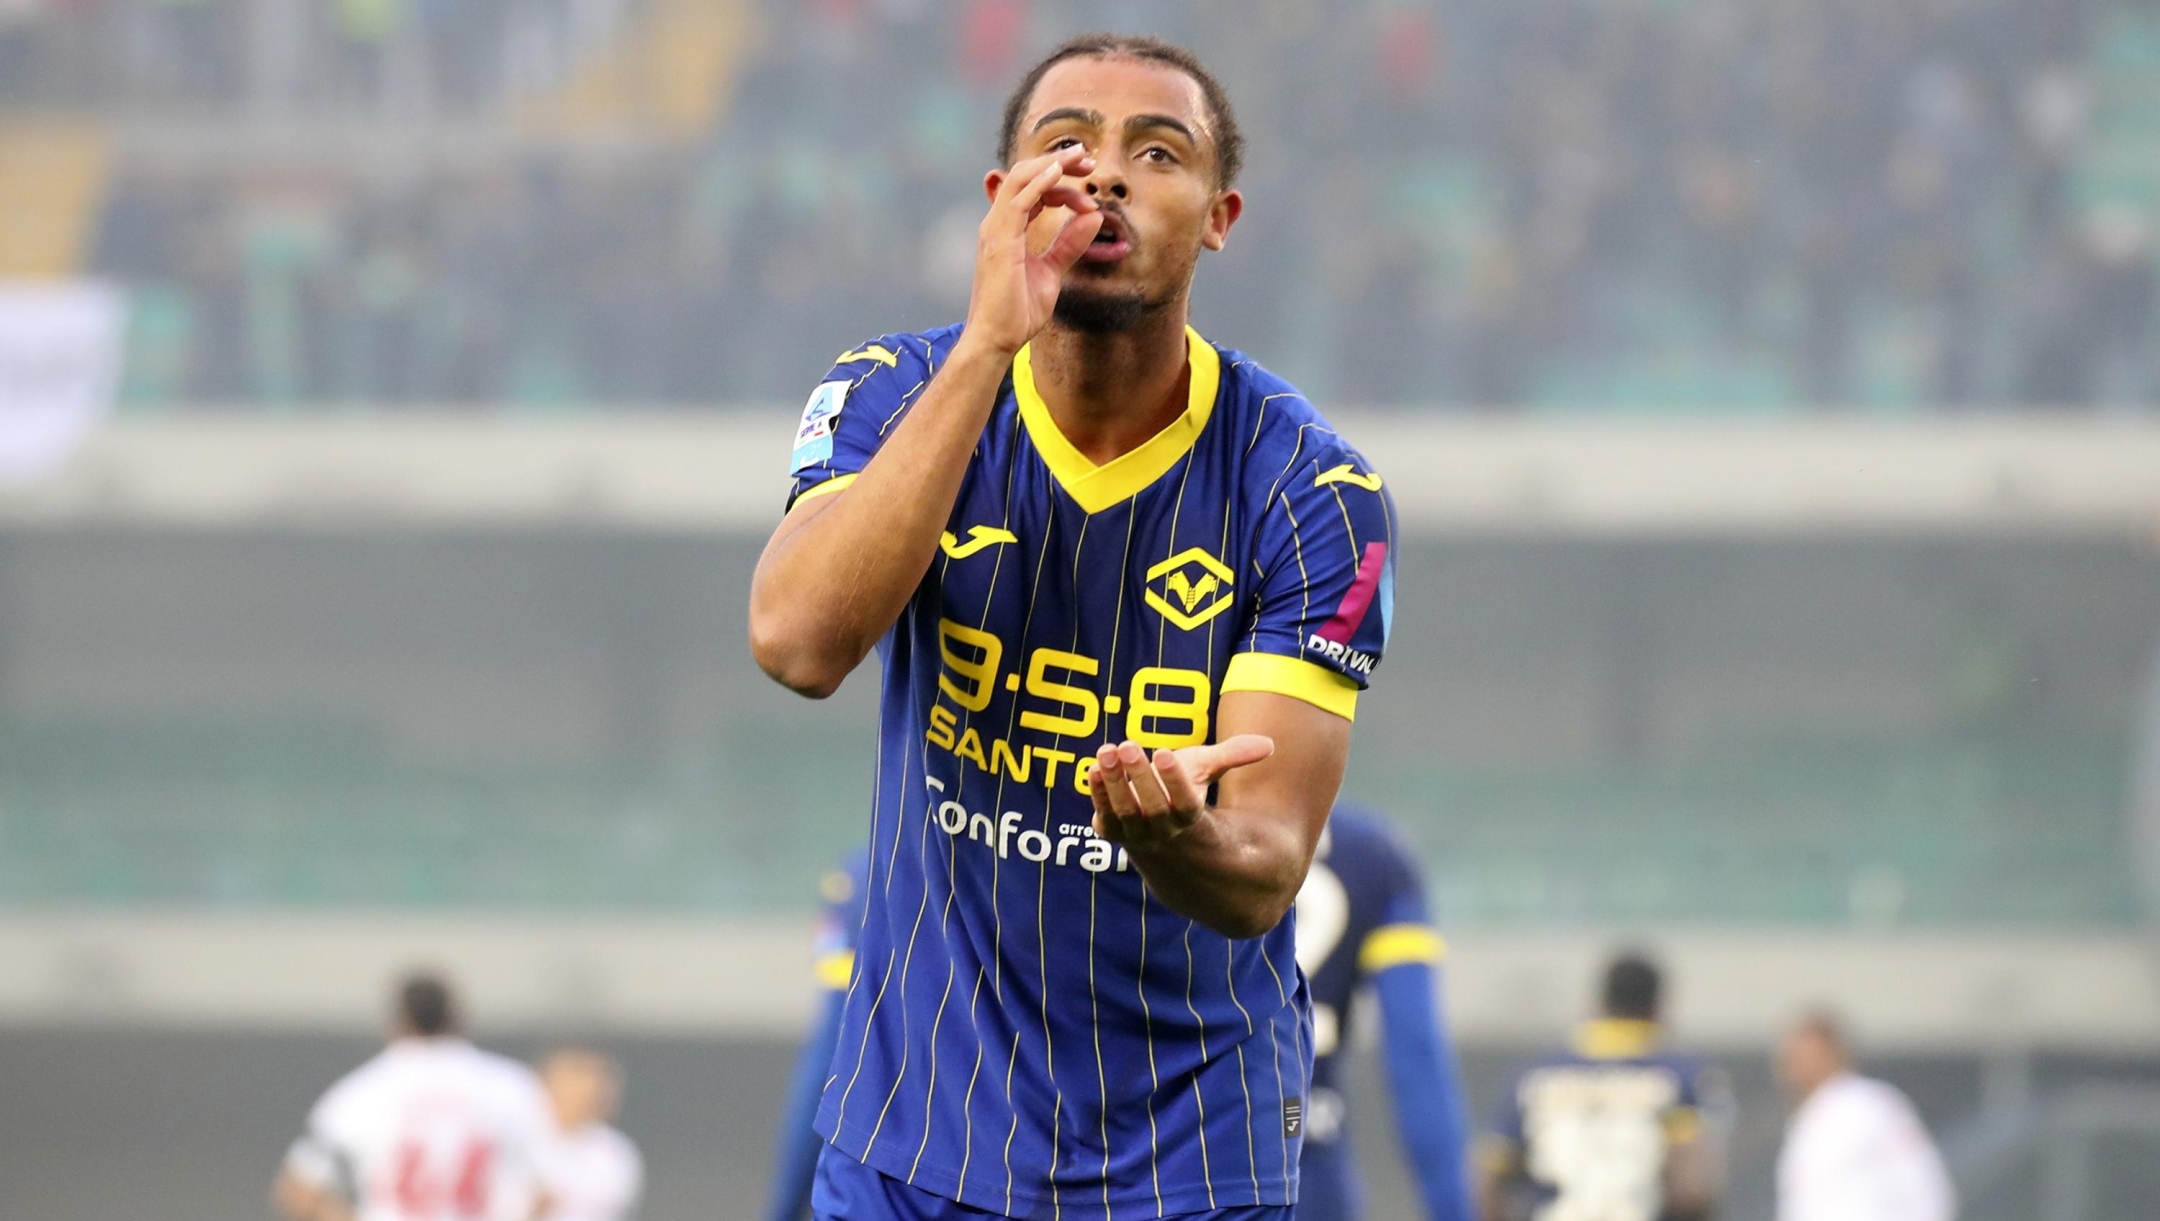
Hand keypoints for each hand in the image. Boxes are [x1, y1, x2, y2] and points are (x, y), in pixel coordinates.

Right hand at [964, 147, 1104, 356]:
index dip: (1060, 182)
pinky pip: (1019, 200)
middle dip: (1056, 162)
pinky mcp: (1000, 240)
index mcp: (1007, 230)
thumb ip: (1069, 245)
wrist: (996, 339)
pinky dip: (1039, 182)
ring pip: (1020, 179)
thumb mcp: (1052, 273)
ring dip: (1051, 164)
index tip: (1089, 191)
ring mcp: (995, 230)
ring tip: (1079, 158)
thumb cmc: (1017, 312)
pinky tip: (1060, 172)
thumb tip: (1093, 219)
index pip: (1032, 190)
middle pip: (1024, 176)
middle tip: (1088, 158)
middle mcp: (997, 224)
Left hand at [1089, 735, 1275, 847]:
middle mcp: (1163, 833)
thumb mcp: (1208, 774)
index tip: (1165, 753)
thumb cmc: (1187, 797)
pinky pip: (1104, 816)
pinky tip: (1092, 770)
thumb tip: (1270, 745)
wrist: (1164, 846)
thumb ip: (1233, 757)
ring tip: (1107, 751)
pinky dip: (1098, 795)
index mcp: (1192, 821)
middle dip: (1140, 778)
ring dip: (1114, 784)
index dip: (1176, 782)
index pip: (1186, 805)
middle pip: (1152, 810)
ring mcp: (1135, 837)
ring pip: (1124, 815)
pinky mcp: (1112, 832)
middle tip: (1128, 744)